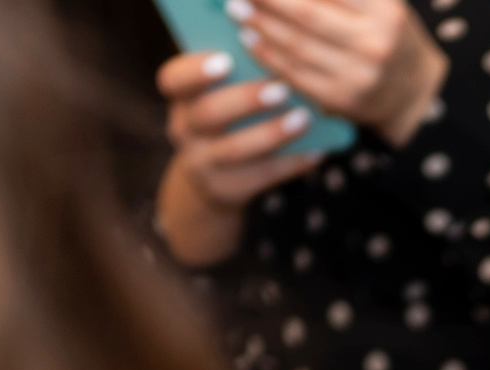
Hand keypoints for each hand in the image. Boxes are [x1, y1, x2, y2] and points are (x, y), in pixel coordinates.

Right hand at [154, 52, 323, 266]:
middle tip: (281, 88)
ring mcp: (201, 163)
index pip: (173, 79)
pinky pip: (260, 176)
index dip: (196, 70)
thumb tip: (283, 62)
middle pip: (208, 113)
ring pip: (235, 149)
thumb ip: (238, 78)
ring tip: (304, 119)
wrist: (212, 178)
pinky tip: (316, 150)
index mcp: (181, 97)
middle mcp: (183, 129)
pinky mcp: (225, 189)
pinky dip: (291, 163)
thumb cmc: (227, 118)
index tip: (226, 60)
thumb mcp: (219, 96)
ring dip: (272, 133)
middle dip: (245, 100)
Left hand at [227, 0, 448, 143]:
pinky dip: (268, 54)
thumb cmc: (387, 34)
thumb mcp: (379, 3)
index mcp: (385, 9)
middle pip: (306, 13)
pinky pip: (295, 73)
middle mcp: (374, 42)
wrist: (415, 90)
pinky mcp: (342, 99)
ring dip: (260, 25)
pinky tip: (251, 38)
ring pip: (296, 44)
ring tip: (237, 9)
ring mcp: (358, 74)